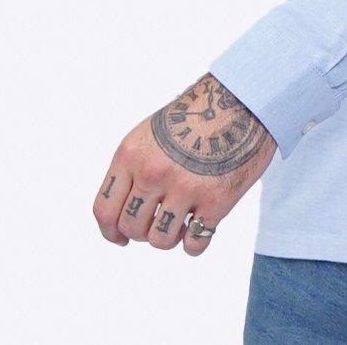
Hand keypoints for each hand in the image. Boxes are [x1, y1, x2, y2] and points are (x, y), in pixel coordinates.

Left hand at [92, 72, 275, 255]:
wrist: (241, 100)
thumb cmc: (195, 118)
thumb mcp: (150, 134)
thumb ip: (133, 169)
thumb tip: (123, 214)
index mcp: (132, 154)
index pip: (104, 210)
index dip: (109, 231)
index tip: (119, 239)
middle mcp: (154, 172)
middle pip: (131, 228)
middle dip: (142, 232)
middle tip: (159, 221)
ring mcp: (185, 187)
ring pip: (160, 241)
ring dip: (169, 238)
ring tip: (181, 222)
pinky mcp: (216, 200)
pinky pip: (194, 245)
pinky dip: (195, 243)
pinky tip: (201, 225)